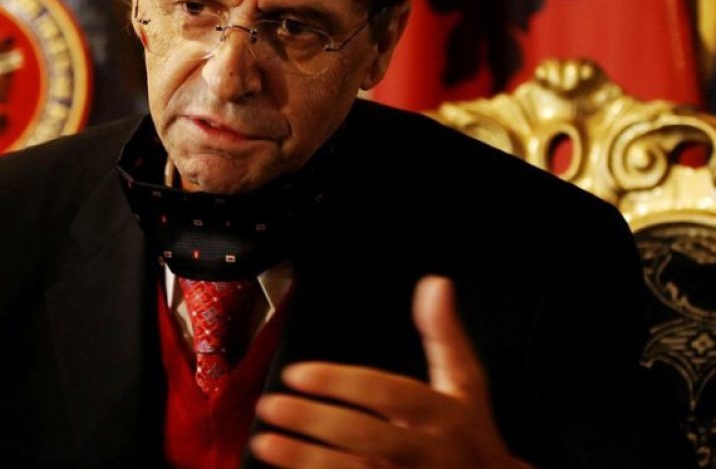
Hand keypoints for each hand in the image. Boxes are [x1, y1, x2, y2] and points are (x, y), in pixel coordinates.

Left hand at [251, 276, 530, 467]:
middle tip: (270, 406)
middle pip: (365, 435)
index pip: (388, 393)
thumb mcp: (465, 384)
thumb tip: (436, 282)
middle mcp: (426, 450)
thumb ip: (444, 335)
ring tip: (264, 443)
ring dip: (306, 459)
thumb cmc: (470, 433)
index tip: (296, 373)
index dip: (340, 382)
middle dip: (314, 421)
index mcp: (442, 413)